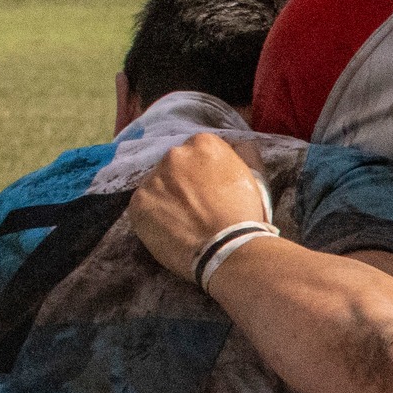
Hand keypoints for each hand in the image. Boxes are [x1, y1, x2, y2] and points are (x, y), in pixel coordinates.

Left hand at [128, 133, 271, 279]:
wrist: (227, 248)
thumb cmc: (245, 214)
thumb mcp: (254, 175)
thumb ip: (244, 152)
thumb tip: (236, 144)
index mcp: (204, 143)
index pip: (199, 150)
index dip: (206, 169)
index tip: (212, 187)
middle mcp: (175, 154)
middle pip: (176, 164)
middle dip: (184, 179)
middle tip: (198, 204)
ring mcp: (153, 177)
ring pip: (158, 184)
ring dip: (168, 196)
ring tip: (184, 219)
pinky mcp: (138, 201)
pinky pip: (144, 205)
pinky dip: (154, 215)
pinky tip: (171, 228)